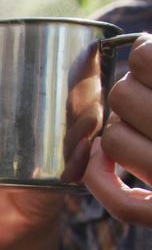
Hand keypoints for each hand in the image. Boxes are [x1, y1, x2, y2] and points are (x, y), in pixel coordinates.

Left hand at [85, 34, 151, 225]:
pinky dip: (103, 179)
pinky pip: (122, 203)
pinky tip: (104, 160)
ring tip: (145, 125)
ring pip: (113, 139)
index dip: (147, 56)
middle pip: (123, 96)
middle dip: (133, 90)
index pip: (146, 59)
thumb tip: (141, 46)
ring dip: (120, 128)